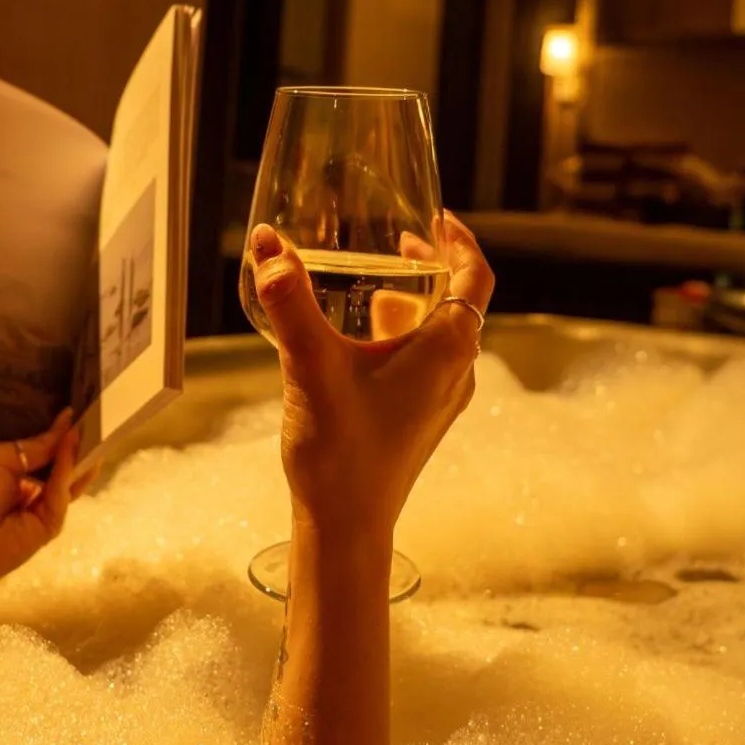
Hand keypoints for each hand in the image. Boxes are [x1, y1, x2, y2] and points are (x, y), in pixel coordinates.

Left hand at [0, 412, 95, 659]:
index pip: (39, 451)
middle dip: (74, 445)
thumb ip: (34, 445)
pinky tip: (72, 450)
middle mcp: (26, 491)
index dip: (55, 434)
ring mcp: (39, 510)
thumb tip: (65, 425)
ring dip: (78, 456)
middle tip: (95, 419)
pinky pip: (60, 495)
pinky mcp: (49, 526)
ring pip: (66, 480)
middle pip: (57, 466)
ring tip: (96, 429)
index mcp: (7, 474)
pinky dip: (68, 473)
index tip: (74, 413)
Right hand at [247, 212, 492, 538]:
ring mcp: (439, 400)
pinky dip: (399, 335)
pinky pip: (421, 361)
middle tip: (396, 243)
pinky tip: (357, 340)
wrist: (346, 527)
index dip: (461, 241)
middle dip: (429, 268)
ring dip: (412, 302)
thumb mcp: (312, 364)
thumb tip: (269, 242)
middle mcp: (455, 373)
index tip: (437, 218)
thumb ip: (289, 300)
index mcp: (447, 351)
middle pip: (457, 301)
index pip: (475, 277)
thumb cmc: (341, 451)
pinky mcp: (418, 419)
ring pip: (437, 334)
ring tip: (372, 283)